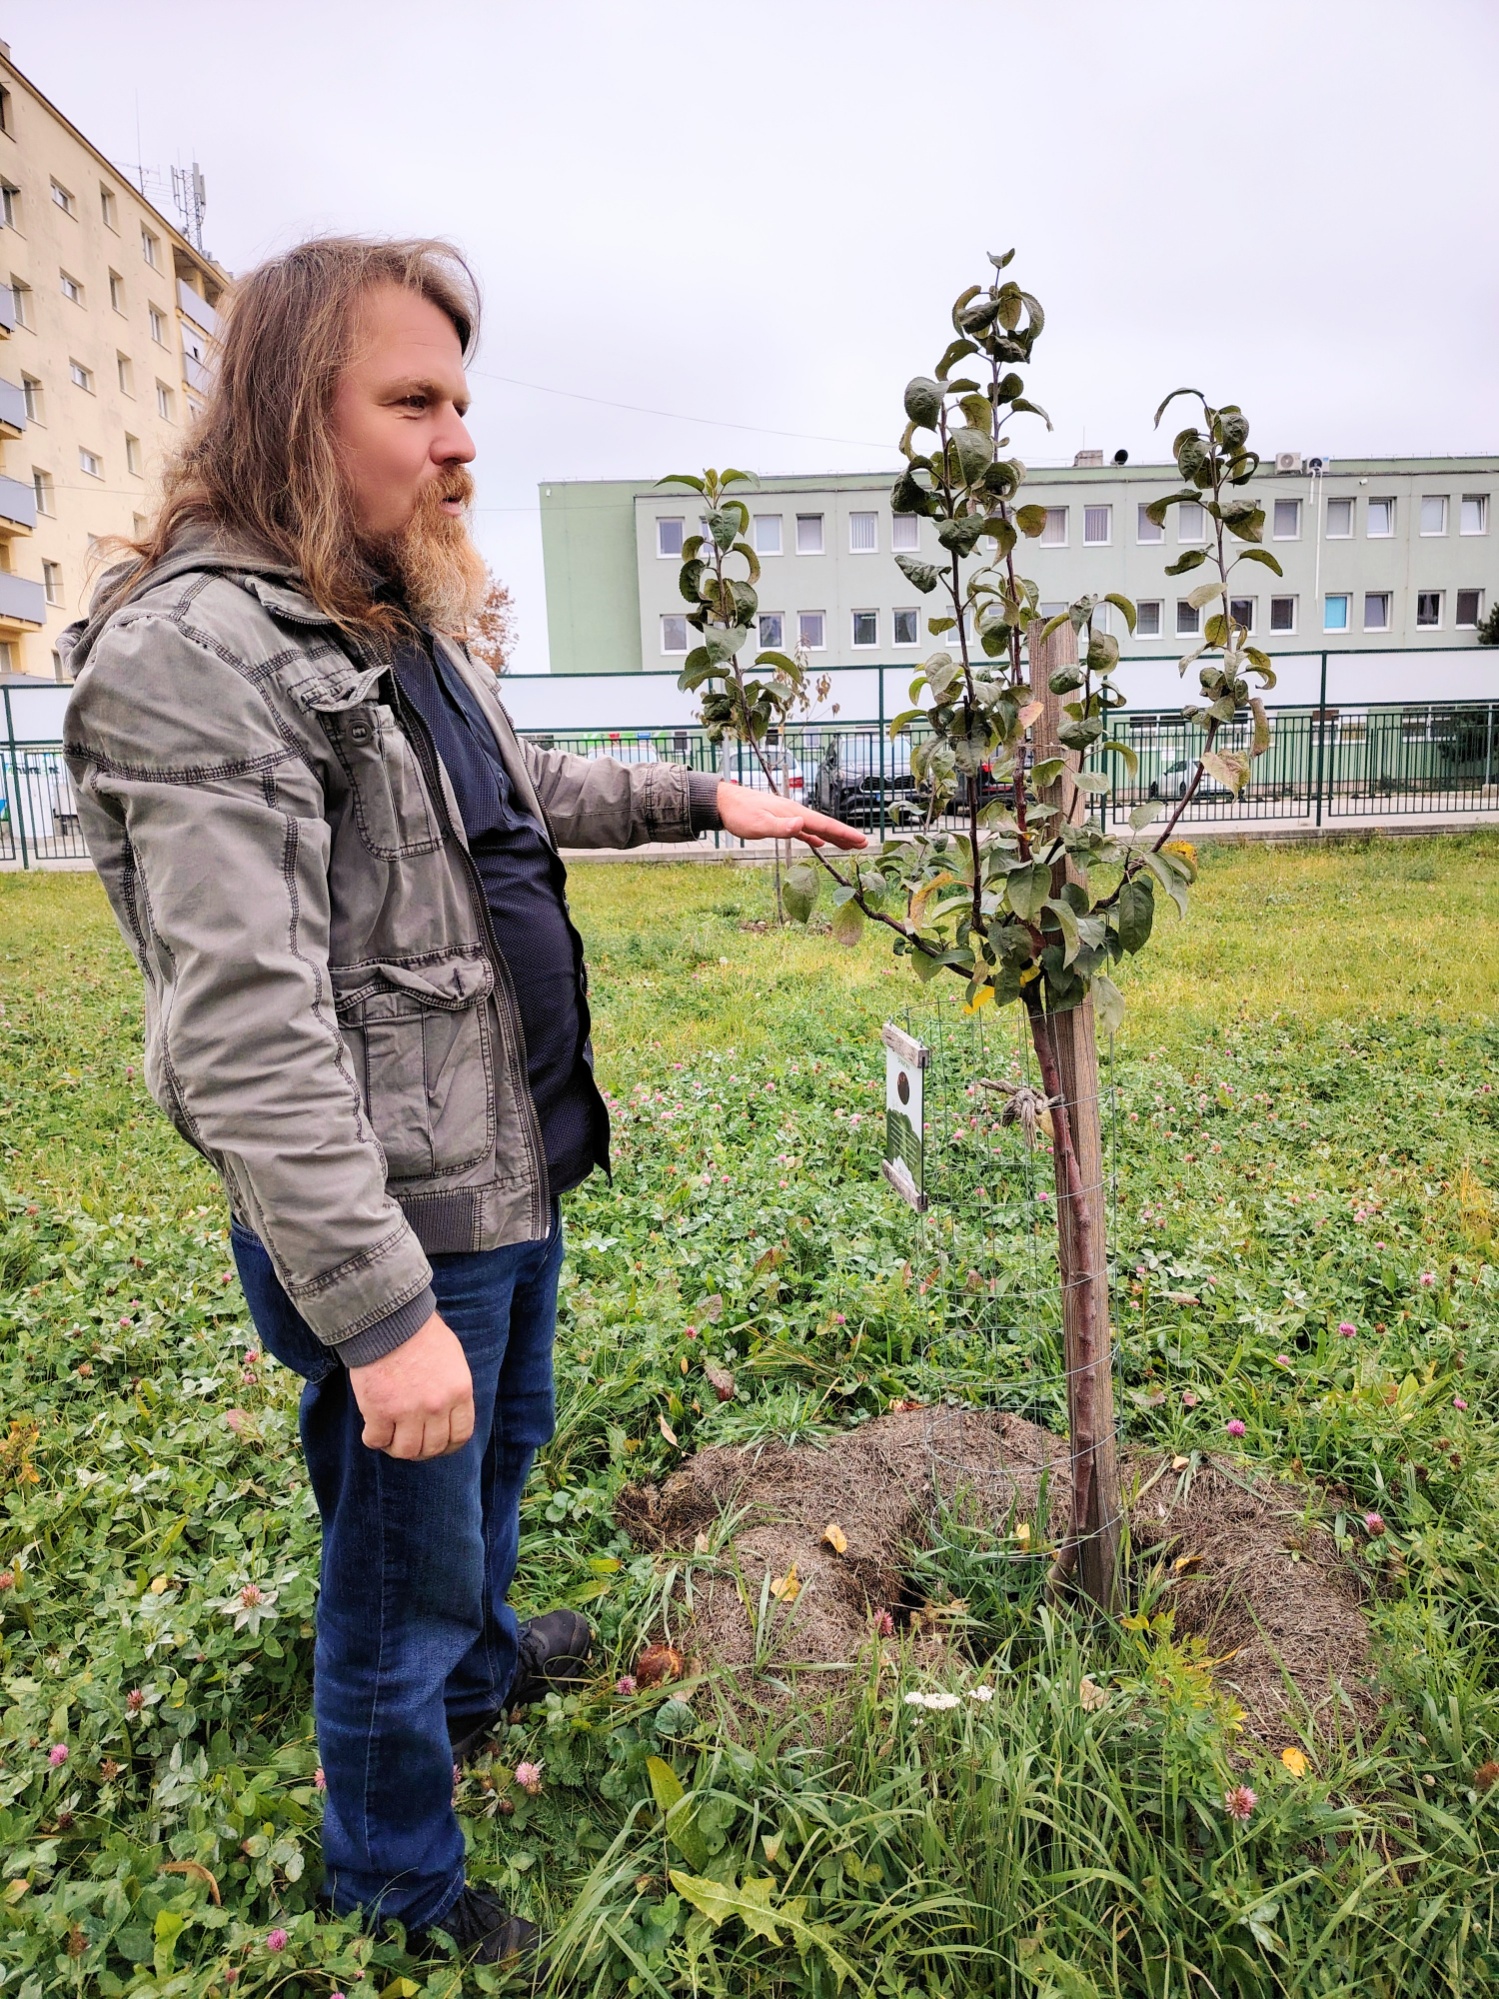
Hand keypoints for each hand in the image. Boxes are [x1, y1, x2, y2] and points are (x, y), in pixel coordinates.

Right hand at [348, 1312, 473, 1459]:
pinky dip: (373, 1439)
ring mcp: (408, 1412)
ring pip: (406, 1451)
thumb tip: (447, 1414)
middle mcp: (437, 1407)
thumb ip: (452, 1390)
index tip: (437, 1444)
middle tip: (409, 1440)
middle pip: (432, 1447)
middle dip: (421, 1450)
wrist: (389, 1319)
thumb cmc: (420, 1333)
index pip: (460, 1435)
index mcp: (459, 1392)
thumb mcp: (452, 1359)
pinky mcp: (379, 1411)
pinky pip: (377, 1441)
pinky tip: (372, 1428)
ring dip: (397, 1448)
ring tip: (390, 1437)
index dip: (447, 1445)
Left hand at [716, 780, 867, 849]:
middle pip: (825, 825)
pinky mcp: (781, 821)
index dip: (844, 833)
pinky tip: (820, 844)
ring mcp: (789, 817)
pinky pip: (804, 831)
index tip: (862, 840)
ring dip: (833, 837)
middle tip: (864, 843)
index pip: (824, 825)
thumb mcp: (759, 823)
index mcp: (794, 813)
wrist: (724, 802)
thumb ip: (781, 826)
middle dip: (845, 835)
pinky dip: (814, 838)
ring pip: (816, 828)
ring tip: (849, 845)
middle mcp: (795, 813)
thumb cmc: (740, 814)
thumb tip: (803, 825)